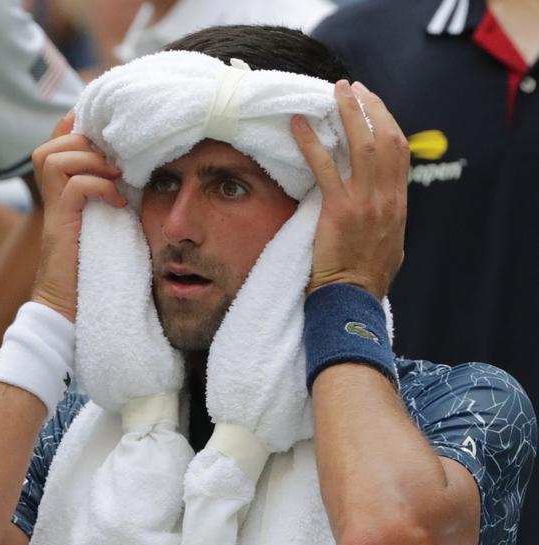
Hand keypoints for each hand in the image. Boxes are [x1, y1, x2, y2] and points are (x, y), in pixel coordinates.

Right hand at [31, 110, 126, 321]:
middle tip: (118, 163)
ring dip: (92, 162)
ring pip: (56, 158)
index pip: (59, 139)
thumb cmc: (92, 270)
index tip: (111, 131)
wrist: (68, 308)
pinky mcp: (60, 226)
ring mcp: (53, 211)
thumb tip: (139, 173)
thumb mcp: (107, 224)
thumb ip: (112, 196)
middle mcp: (52, 196)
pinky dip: (98, 187)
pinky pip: (73, 186)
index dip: (79, 126)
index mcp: (62, 192)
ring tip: (117, 179)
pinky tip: (117, 203)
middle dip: (89, 143)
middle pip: (54, 142)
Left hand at [291, 80, 408, 299]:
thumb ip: (387, 220)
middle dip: (371, 108)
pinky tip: (298, 125)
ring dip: (348, 112)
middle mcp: (387, 198)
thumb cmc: (365, 280)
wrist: (352, 301)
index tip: (373, 106)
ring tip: (335, 92)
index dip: (387, 122)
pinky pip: (324, 167)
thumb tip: (382, 207)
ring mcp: (365, 202)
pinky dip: (310, 142)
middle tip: (352, 89)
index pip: (400, 151)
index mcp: (398, 205)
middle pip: (386, 138)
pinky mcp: (339, 210)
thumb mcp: (389, 246)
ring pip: (362, 144)